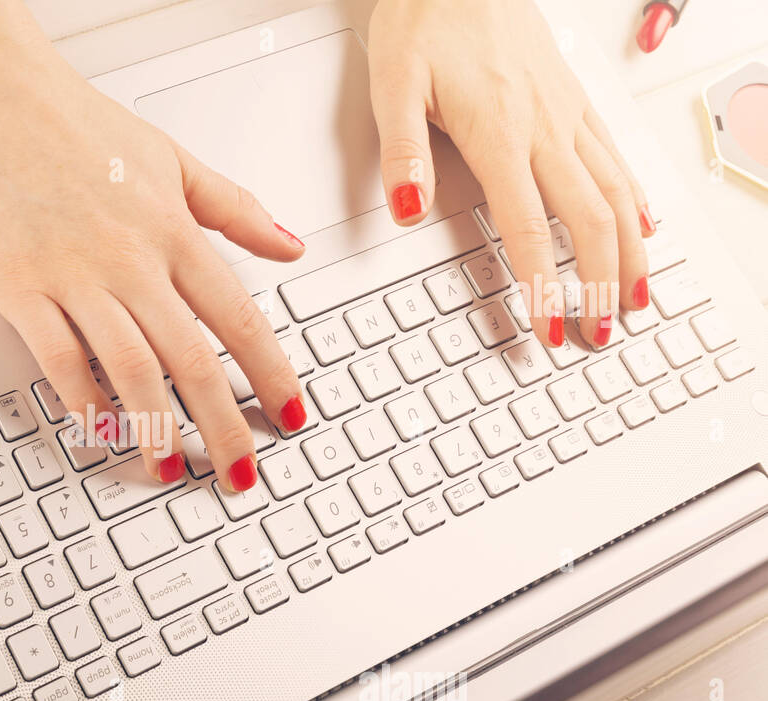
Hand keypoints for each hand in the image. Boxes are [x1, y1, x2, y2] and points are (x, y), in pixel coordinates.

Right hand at [0, 0, 307, 487]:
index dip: (271, 374)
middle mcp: (130, 258)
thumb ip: (235, 208)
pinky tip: (99, 429)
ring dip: (156, 428)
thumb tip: (290, 246)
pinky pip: (58, 358)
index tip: (290, 414)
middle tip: (238, 472)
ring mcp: (73, 275)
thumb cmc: (75, 121)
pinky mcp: (20, 285)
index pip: (240, 318)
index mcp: (172, 230)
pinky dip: (82, 400)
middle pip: (191, 359)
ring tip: (170, 467)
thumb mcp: (173, 156)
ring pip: (129, 368)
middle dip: (224, 425)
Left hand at [367, 0, 653, 347]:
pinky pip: (615, 156)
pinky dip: (634, 198)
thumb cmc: (426, 19)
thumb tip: (407, 209)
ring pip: (615, 191)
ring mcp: (566, 112)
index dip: (544, 285)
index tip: (550, 328)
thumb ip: (403, 152)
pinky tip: (642, 225)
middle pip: (589, 219)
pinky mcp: (574, 98)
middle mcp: (544, 125)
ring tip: (636, 298)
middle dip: (599, 284)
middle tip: (599, 333)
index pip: (530, 227)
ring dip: (630, 252)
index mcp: (499, 132)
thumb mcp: (394, 84)